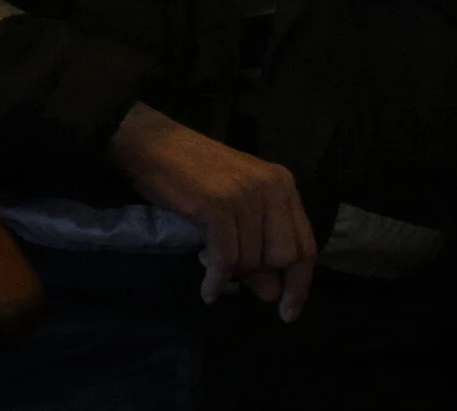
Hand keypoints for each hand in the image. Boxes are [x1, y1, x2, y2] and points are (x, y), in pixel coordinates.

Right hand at [107, 101, 314, 320]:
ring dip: (231, 273)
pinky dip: (216, 280)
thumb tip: (272, 295)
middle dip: (262, 277)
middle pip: (285, 256)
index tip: (287, 312)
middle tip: (239, 285)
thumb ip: (257, 245)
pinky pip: (225, 259)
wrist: (150, 144)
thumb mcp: (233, 207)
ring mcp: (245, 194)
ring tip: (207, 262)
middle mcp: (271, 187)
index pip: (306, 244)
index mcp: (282, 184)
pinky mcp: (219, 204)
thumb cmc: (190, 174)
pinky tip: (207, 290)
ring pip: (253, 260)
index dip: (299, 283)